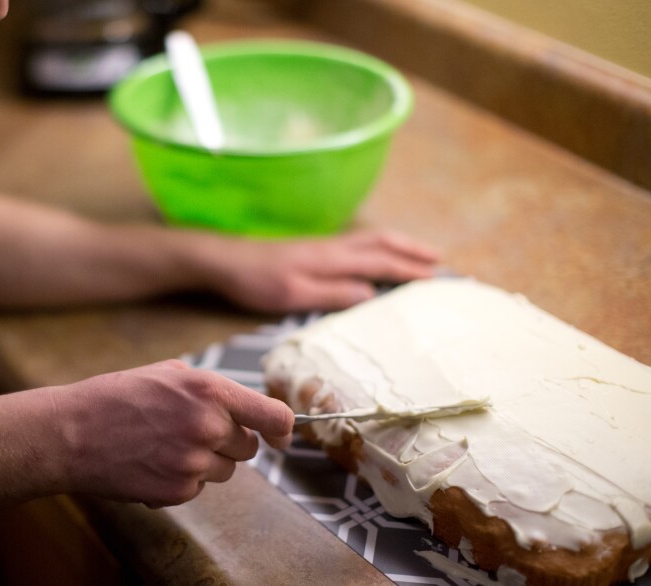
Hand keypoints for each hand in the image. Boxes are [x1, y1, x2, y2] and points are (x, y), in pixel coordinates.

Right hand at [48, 359, 292, 507]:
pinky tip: (153, 462)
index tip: (280, 436)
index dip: (283, 429)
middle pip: (248, 447)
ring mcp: (193, 463)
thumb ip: (213, 389)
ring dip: (206, 461)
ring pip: (225, 470)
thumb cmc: (116, 397)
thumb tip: (245, 406)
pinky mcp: (177, 491)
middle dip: (229, 441)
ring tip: (166, 444)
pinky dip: (182, 479)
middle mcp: (208, 427)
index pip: (274, 416)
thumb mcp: (170, 373)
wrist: (72, 432)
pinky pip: (198, 488)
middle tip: (194, 430)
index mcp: (210, 391)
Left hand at [206, 228, 439, 312]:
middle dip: (413, 250)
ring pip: (370, 239)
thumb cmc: (256, 281)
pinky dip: (379, 246)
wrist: (224, 260)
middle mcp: (333, 247)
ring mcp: (324, 246)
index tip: (437, 277)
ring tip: (420, 253)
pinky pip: (358, 243)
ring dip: (399, 244)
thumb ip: (332, 293)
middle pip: (381, 242)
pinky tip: (378, 255)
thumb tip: (372, 294)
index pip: (381, 261)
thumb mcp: (294, 294)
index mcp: (332, 259)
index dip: (410, 269)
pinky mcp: (314, 249)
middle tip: (440, 260)